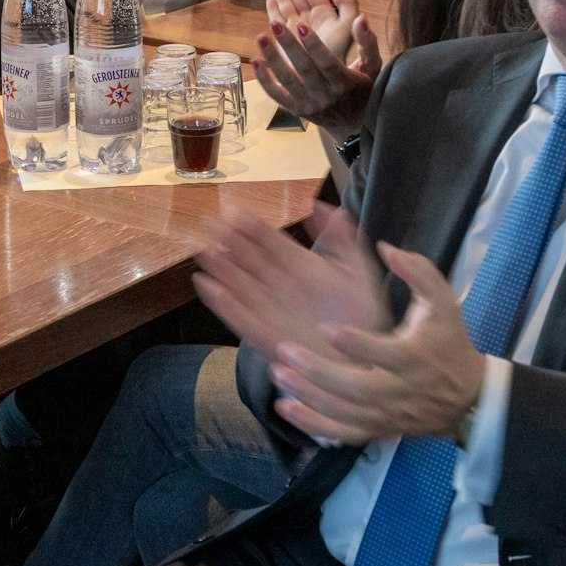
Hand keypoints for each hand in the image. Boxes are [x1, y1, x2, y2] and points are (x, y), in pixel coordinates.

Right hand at [196, 204, 389, 360]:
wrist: (364, 359)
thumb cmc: (363, 315)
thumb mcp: (359, 273)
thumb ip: (344, 241)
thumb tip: (329, 206)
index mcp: (299, 265)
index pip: (269, 239)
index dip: (252, 225)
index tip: (235, 211)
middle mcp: (278, 284)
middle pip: (246, 257)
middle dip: (227, 240)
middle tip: (209, 222)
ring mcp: (268, 308)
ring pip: (236, 284)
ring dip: (218, 267)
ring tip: (201, 250)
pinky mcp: (262, 334)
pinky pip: (237, 316)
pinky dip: (221, 303)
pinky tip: (206, 286)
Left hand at [255, 0, 383, 138]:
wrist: (352, 124)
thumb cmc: (363, 89)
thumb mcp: (372, 67)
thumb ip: (367, 43)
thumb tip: (360, 19)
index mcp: (344, 83)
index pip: (326, 62)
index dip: (313, 45)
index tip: (301, 25)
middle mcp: (325, 96)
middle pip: (303, 69)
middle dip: (288, 45)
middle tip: (275, 24)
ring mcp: (308, 104)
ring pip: (287, 80)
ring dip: (272, 59)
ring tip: (261, 37)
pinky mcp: (296, 110)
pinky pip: (276, 95)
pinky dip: (264, 80)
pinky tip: (254, 62)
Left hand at [265, 242, 485, 445]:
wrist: (467, 395)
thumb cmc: (448, 341)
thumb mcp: (443, 301)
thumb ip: (418, 272)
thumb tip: (387, 249)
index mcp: (414, 358)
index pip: (386, 354)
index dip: (357, 344)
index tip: (328, 329)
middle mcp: (400, 391)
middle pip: (358, 389)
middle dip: (320, 373)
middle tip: (287, 352)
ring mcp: (387, 414)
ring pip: (345, 414)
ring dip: (309, 396)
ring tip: (278, 373)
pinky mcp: (377, 429)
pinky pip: (342, 433)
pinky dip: (313, 425)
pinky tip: (285, 407)